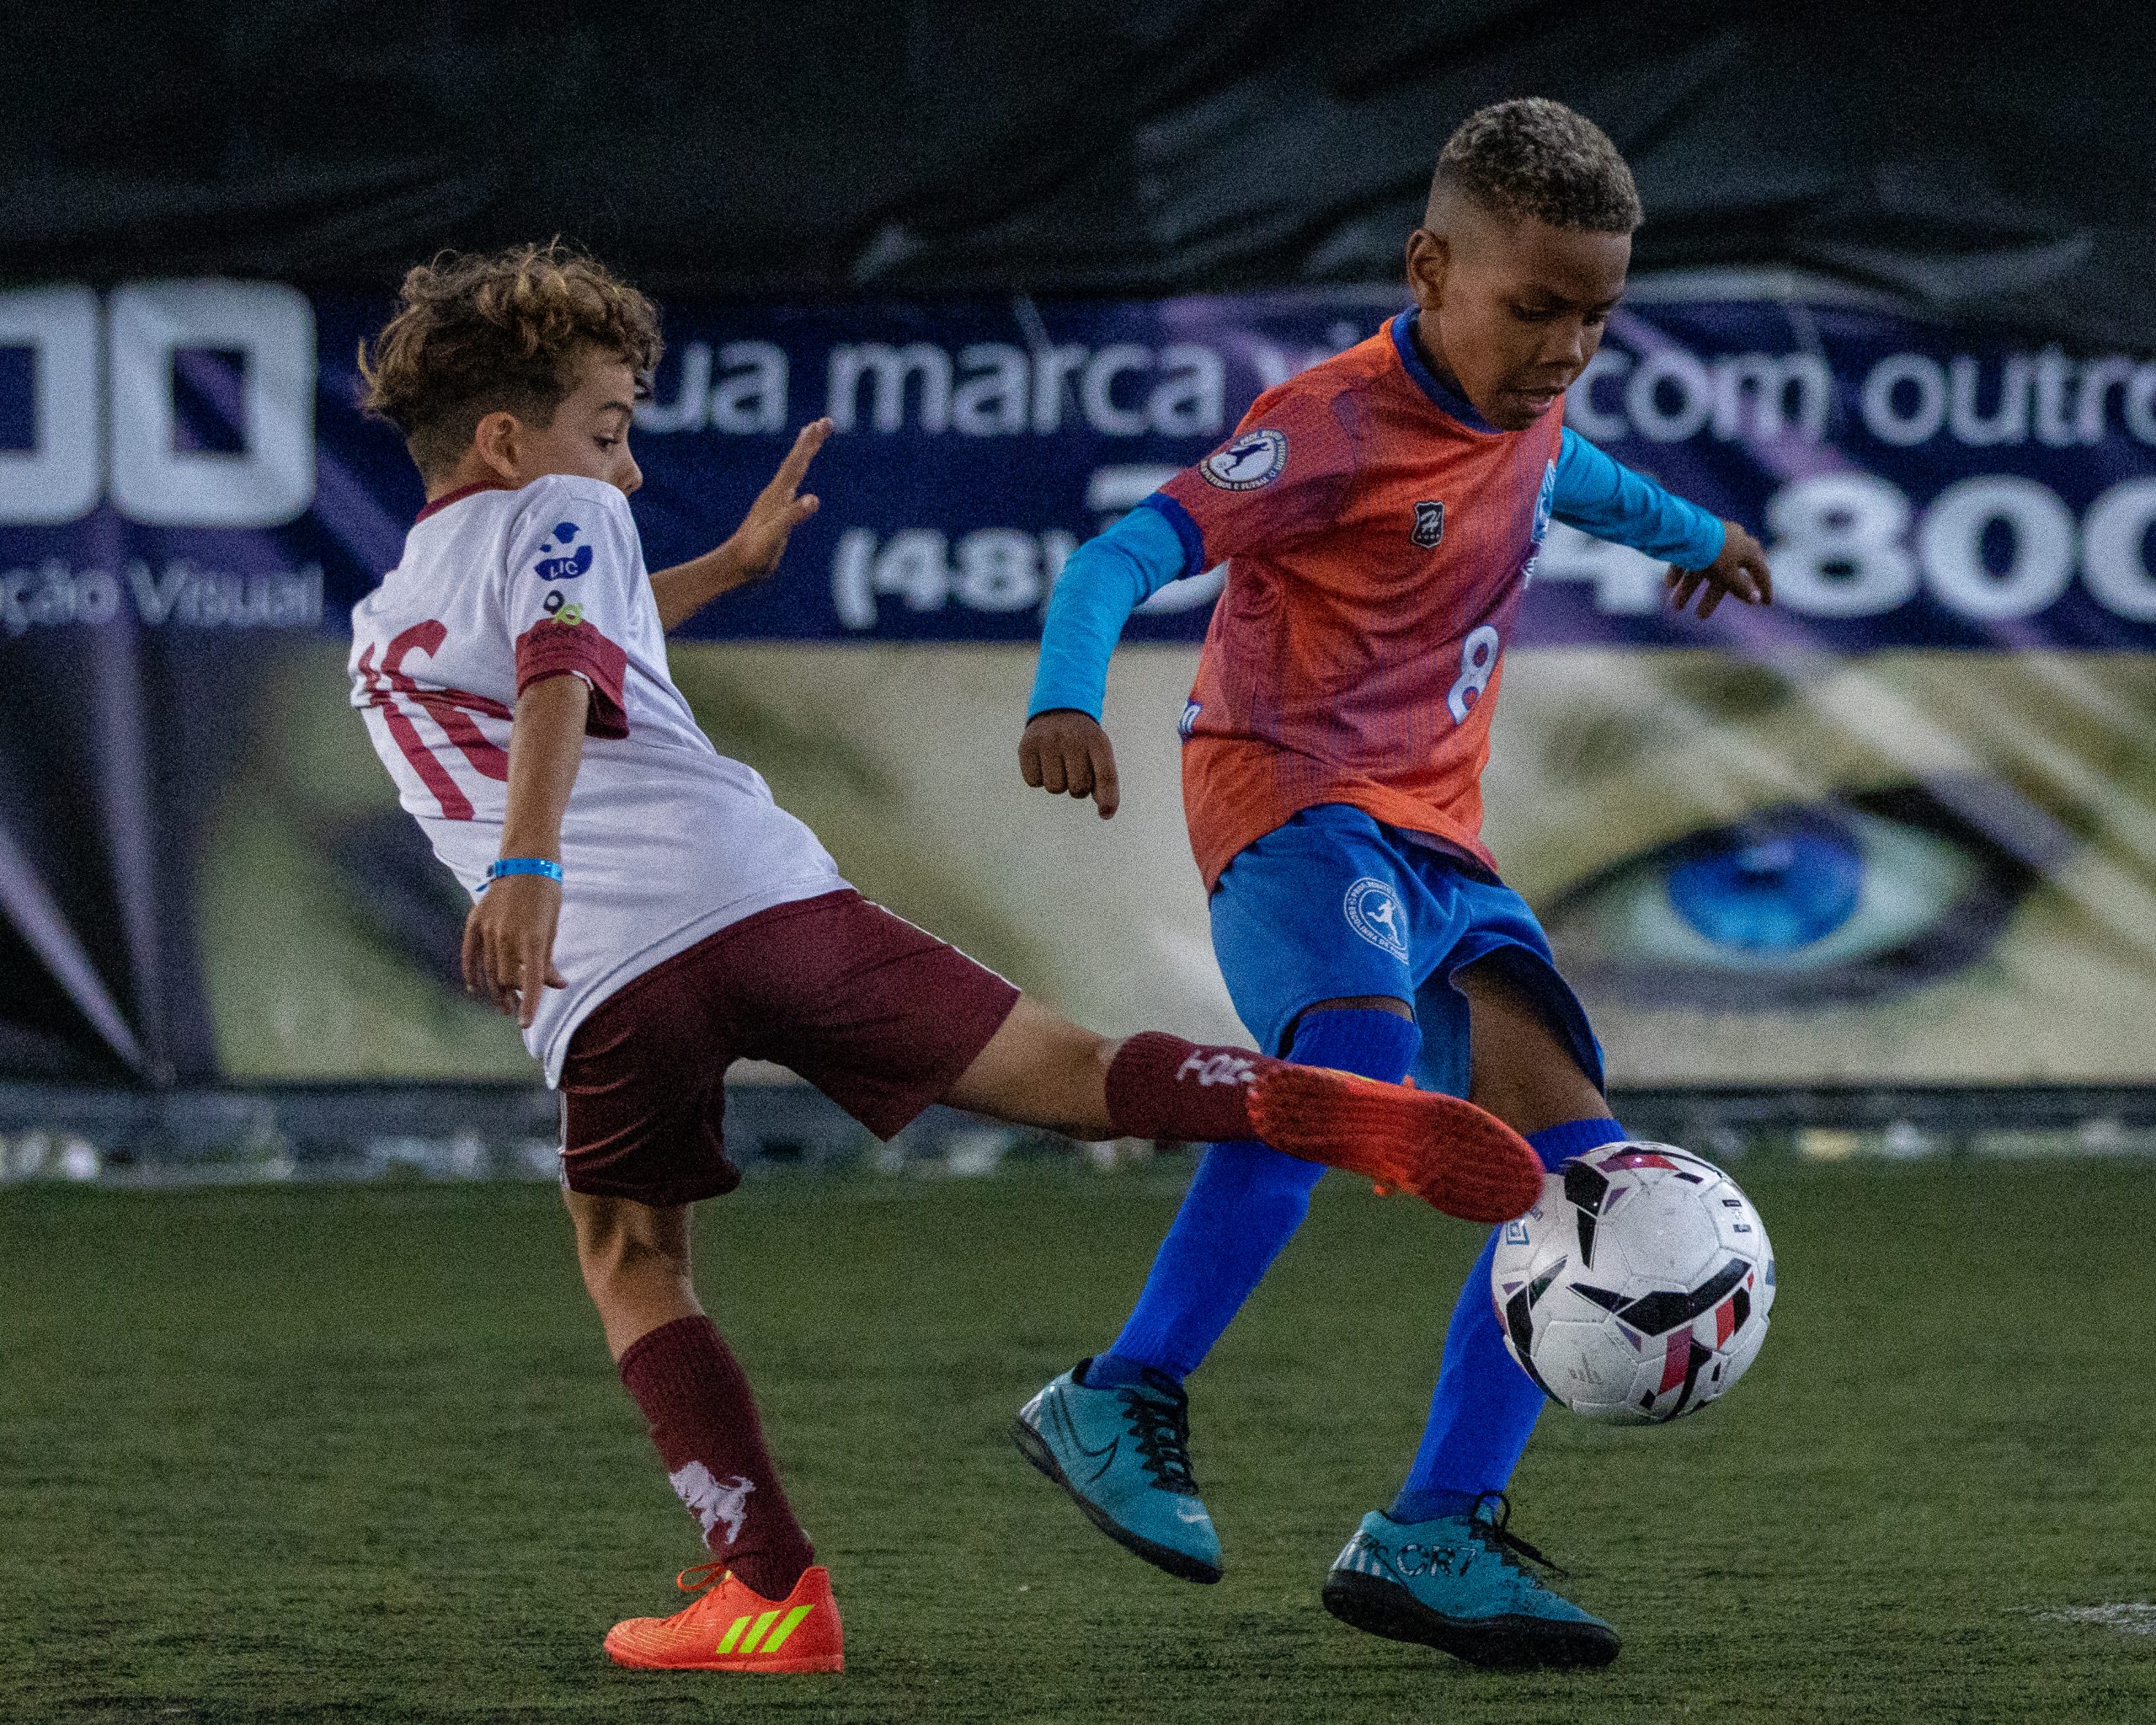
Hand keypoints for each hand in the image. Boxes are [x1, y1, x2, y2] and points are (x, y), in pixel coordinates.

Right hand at [461, 873, 566, 1027]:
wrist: (526, 861)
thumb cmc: (547, 894)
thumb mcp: (553, 927)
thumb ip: (550, 959)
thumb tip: (558, 985)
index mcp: (533, 937)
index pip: (531, 980)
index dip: (529, 1005)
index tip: (525, 1024)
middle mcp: (508, 935)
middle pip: (507, 979)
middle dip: (513, 997)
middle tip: (518, 1009)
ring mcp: (488, 928)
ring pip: (489, 970)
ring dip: (496, 990)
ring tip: (502, 1005)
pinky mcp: (475, 921)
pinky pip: (470, 954)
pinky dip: (472, 973)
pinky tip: (475, 988)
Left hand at [717, 418, 831, 592]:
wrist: (734, 566)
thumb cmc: (753, 554)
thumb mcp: (774, 535)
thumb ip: (793, 515)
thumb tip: (814, 498)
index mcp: (777, 496)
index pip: (795, 464)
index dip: (808, 445)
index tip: (820, 423)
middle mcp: (775, 494)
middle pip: (795, 461)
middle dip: (810, 441)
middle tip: (825, 421)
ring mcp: (774, 502)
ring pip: (792, 470)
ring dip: (803, 452)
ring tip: (811, 435)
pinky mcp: (775, 512)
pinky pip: (789, 486)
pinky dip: (797, 474)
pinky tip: (797, 478)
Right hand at [1019, 709, 1120, 818]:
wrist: (1058, 710)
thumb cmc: (1083, 743)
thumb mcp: (1099, 754)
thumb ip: (1105, 782)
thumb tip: (1105, 814)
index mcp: (1097, 741)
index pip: (1106, 776)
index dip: (1108, 799)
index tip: (1104, 815)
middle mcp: (1073, 739)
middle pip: (1078, 789)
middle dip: (1078, 788)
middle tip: (1074, 770)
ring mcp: (1048, 741)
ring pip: (1054, 788)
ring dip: (1058, 784)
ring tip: (1059, 765)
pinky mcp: (1027, 746)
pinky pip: (1034, 782)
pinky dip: (1038, 778)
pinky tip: (1043, 762)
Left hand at [1665, 521, 1771, 619]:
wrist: (1688, 531)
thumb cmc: (1713, 553)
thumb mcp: (1728, 574)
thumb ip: (1742, 587)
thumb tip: (1756, 599)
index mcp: (1748, 549)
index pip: (1761, 572)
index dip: (1765, 589)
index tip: (1767, 604)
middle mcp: (1733, 542)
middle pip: (1724, 576)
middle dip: (1710, 598)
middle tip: (1700, 616)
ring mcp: (1714, 538)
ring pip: (1703, 569)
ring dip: (1689, 589)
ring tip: (1675, 606)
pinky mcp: (1695, 536)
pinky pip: (1689, 558)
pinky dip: (1680, 571)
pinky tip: (1668, 584)